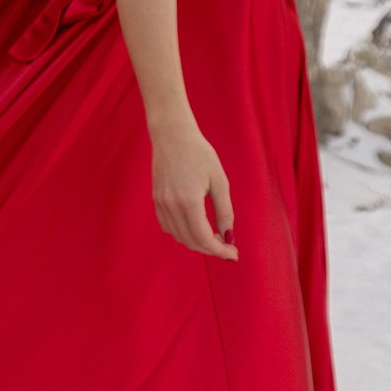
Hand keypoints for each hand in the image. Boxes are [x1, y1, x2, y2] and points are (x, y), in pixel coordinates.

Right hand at [149, 117, 236, 259]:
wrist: (172, 136)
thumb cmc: (200, 154)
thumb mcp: (219, 181)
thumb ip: (224, 211)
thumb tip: (228, 237)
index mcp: (188, 201)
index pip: (203, 238)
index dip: (219, 250)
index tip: (234, 254)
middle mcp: (171, 206)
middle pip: (191, 241)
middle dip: (211, 249)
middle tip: (228, 246)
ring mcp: (161, 204)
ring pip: (179, 237)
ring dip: (197, 242)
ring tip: (214, 237)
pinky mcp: (156, 200)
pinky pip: (168, 227)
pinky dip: (182, 233)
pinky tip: (195, 227)